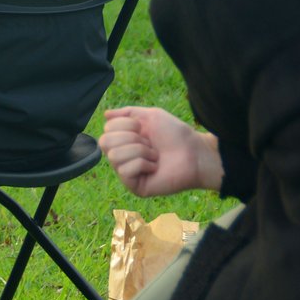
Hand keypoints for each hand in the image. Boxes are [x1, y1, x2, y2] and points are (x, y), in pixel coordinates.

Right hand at [100, 106, 222, 197]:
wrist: (195, 153)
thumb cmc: (176, 135)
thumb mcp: (150, 116)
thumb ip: (127, 113)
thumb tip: (105, 114)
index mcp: (125, 139)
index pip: (106, 129)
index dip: (125, 125)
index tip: (143, 128)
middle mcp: (123, 156)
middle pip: (104, 142)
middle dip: (130, 138)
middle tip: (149, 143)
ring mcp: (127, 172)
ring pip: (114, 156)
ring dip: (139, 151)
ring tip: (155, 156)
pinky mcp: (135, 186)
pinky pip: (125, 170)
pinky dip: (142, 164)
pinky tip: (155, 167)